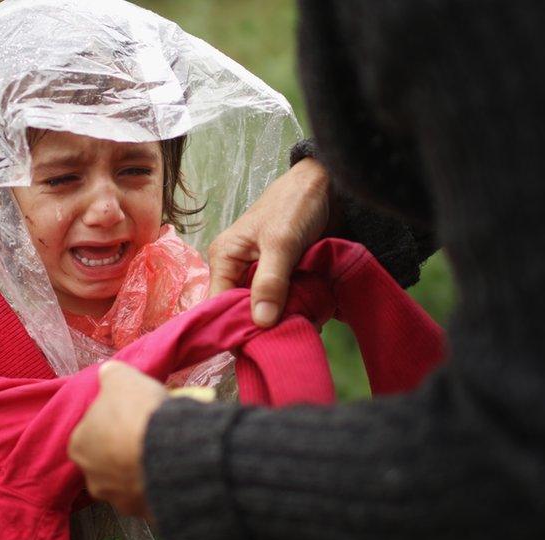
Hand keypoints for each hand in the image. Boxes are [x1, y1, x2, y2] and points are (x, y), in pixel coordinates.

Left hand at [68, 361, 166, 518]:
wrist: (168, 451)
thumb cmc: (136, 413)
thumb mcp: (121, 378)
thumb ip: (110, 375)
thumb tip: (107, 372)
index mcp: (79, 444)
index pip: (92, 429)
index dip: (112, 419)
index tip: (131, 413)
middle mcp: (92, 476)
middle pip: (108, 457)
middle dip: (125, 446)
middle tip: (148, 431)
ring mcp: (117, 498)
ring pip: (128, 478)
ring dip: (141, 466)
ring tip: (164, 449)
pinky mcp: (142, 511)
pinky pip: (149, 493)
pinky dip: (158, 482)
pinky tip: (172, 466)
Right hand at [208, 157, 331, 326]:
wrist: (327, 184)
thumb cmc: (296, 204)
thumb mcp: (282, 242)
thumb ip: (270, 281)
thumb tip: (260, 323)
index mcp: (225, 258)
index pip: (217, 306)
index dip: (234, 328)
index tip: (256, 348)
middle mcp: (237, 270)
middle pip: (242, 313)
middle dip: (263, 327)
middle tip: (287, 339)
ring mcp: (260, 275)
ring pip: (265, 311)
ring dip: (284, 320)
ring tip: (305, 326)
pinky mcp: (282, 278)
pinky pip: (284, 304)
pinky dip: (297, 311)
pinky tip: (313, 315)